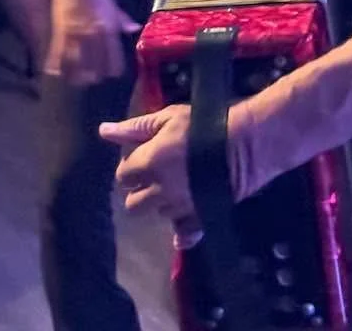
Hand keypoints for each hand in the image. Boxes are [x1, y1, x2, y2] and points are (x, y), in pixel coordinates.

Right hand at [45, 0, 139, 85]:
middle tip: (94, 79)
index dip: (114, 69)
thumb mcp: (113, 5)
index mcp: (109, 29)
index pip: (114, 57)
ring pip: (76, 64)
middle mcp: (94, 36)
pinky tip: (56, 73)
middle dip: (95, 75)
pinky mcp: (61, 34)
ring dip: (76, 75)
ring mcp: (76, 36)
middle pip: (95, 65)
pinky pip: (58, 54)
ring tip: (78, 81)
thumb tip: (134, 28)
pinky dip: (57, 65)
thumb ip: (123, 20)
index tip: (113, 74)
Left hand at [100, 105, 198, 237]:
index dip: (132, 167)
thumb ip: (136, 127)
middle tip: (155, 176)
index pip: (123, 175)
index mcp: (149, 163)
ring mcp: (180, 207)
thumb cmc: (205, 123)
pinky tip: (182, 228)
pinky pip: (184, 235)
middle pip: (133, 204)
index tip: (144, 157)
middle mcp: (160, 189)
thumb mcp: (169, 117)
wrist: (248, 140)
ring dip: (161, 203)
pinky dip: (181, 234)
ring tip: (175, 188)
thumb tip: (103, 131)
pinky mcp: (201, 217)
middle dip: (140, 190)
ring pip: (157, 215)